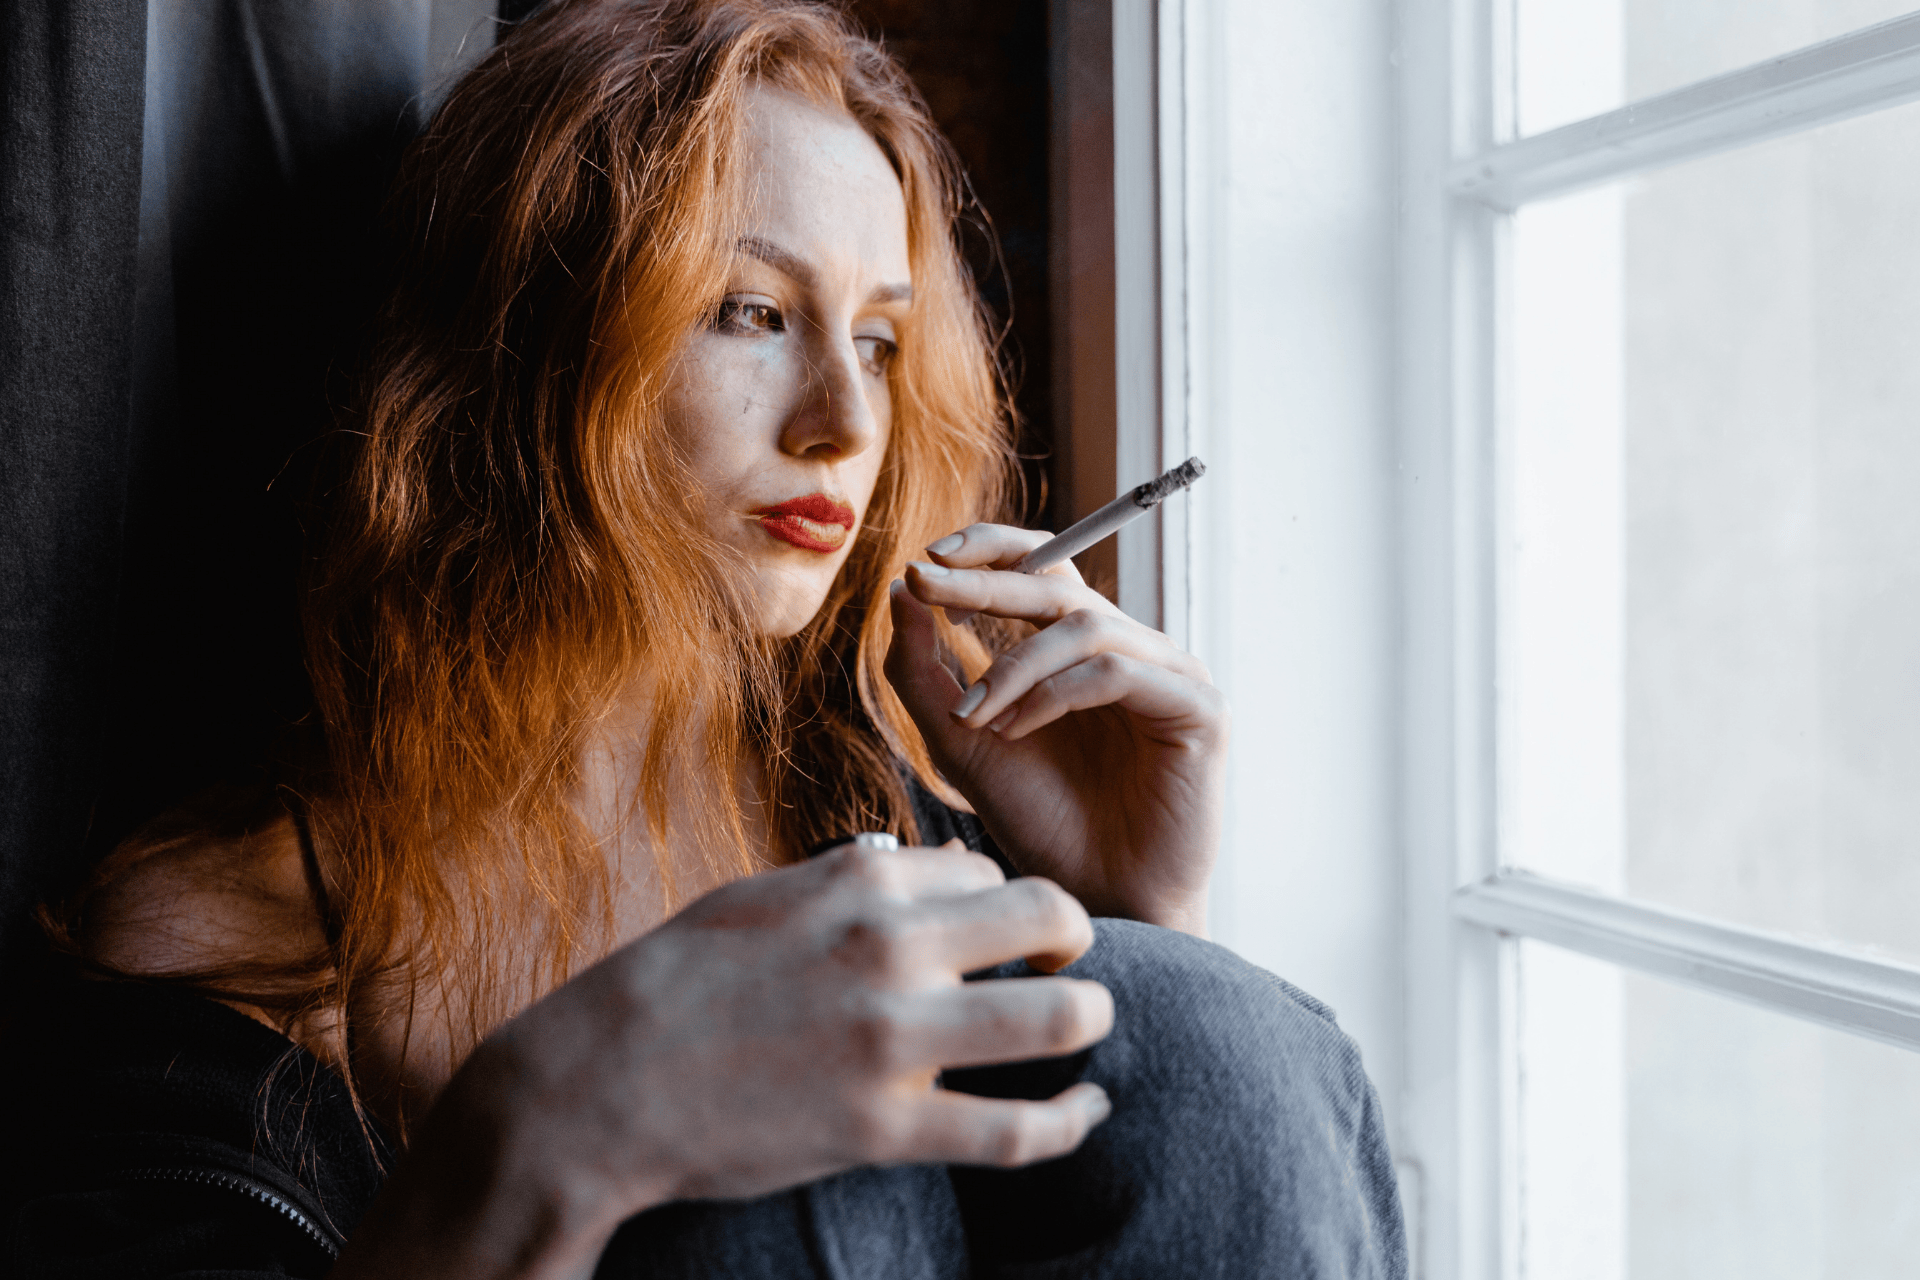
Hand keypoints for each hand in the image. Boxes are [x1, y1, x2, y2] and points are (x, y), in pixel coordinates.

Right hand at [333, 841, 1113, 1279]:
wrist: (601, 1081)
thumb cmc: (675, 980)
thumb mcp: (763, 894)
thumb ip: (850, 876)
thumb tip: (928, 864)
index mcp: (860, 880)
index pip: (988, 869)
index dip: (1004, 900)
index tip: (999, 932)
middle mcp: (892, 947)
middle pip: (1051, 918)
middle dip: (1075, 938)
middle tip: (1069, 964)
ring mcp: (895, 1039)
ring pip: (1061, 1016)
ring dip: (1092, 1017)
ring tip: (1087, 1027)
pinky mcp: (888, 1128)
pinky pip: (1018, 1130)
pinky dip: (1073, 1122)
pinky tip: (1090, 1111)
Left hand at [884, 523, 1226, 935]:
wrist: (1096, 902)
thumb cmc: (1040, 823)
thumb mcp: (961, 741)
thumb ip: (924, 672)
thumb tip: (901, 590)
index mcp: (1080, 650)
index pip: (1041, 568)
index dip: (988, 550)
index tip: (924, 562)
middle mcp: (1129, 650)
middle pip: (1059, 583)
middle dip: (983, 582)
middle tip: (926, 582)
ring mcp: (1169, 675)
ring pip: (1084, 626)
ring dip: (1013, 665)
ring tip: (975, 714)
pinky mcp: (1198, 709)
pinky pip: (1117, 671)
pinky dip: (1055, 694)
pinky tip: (1016, 730)